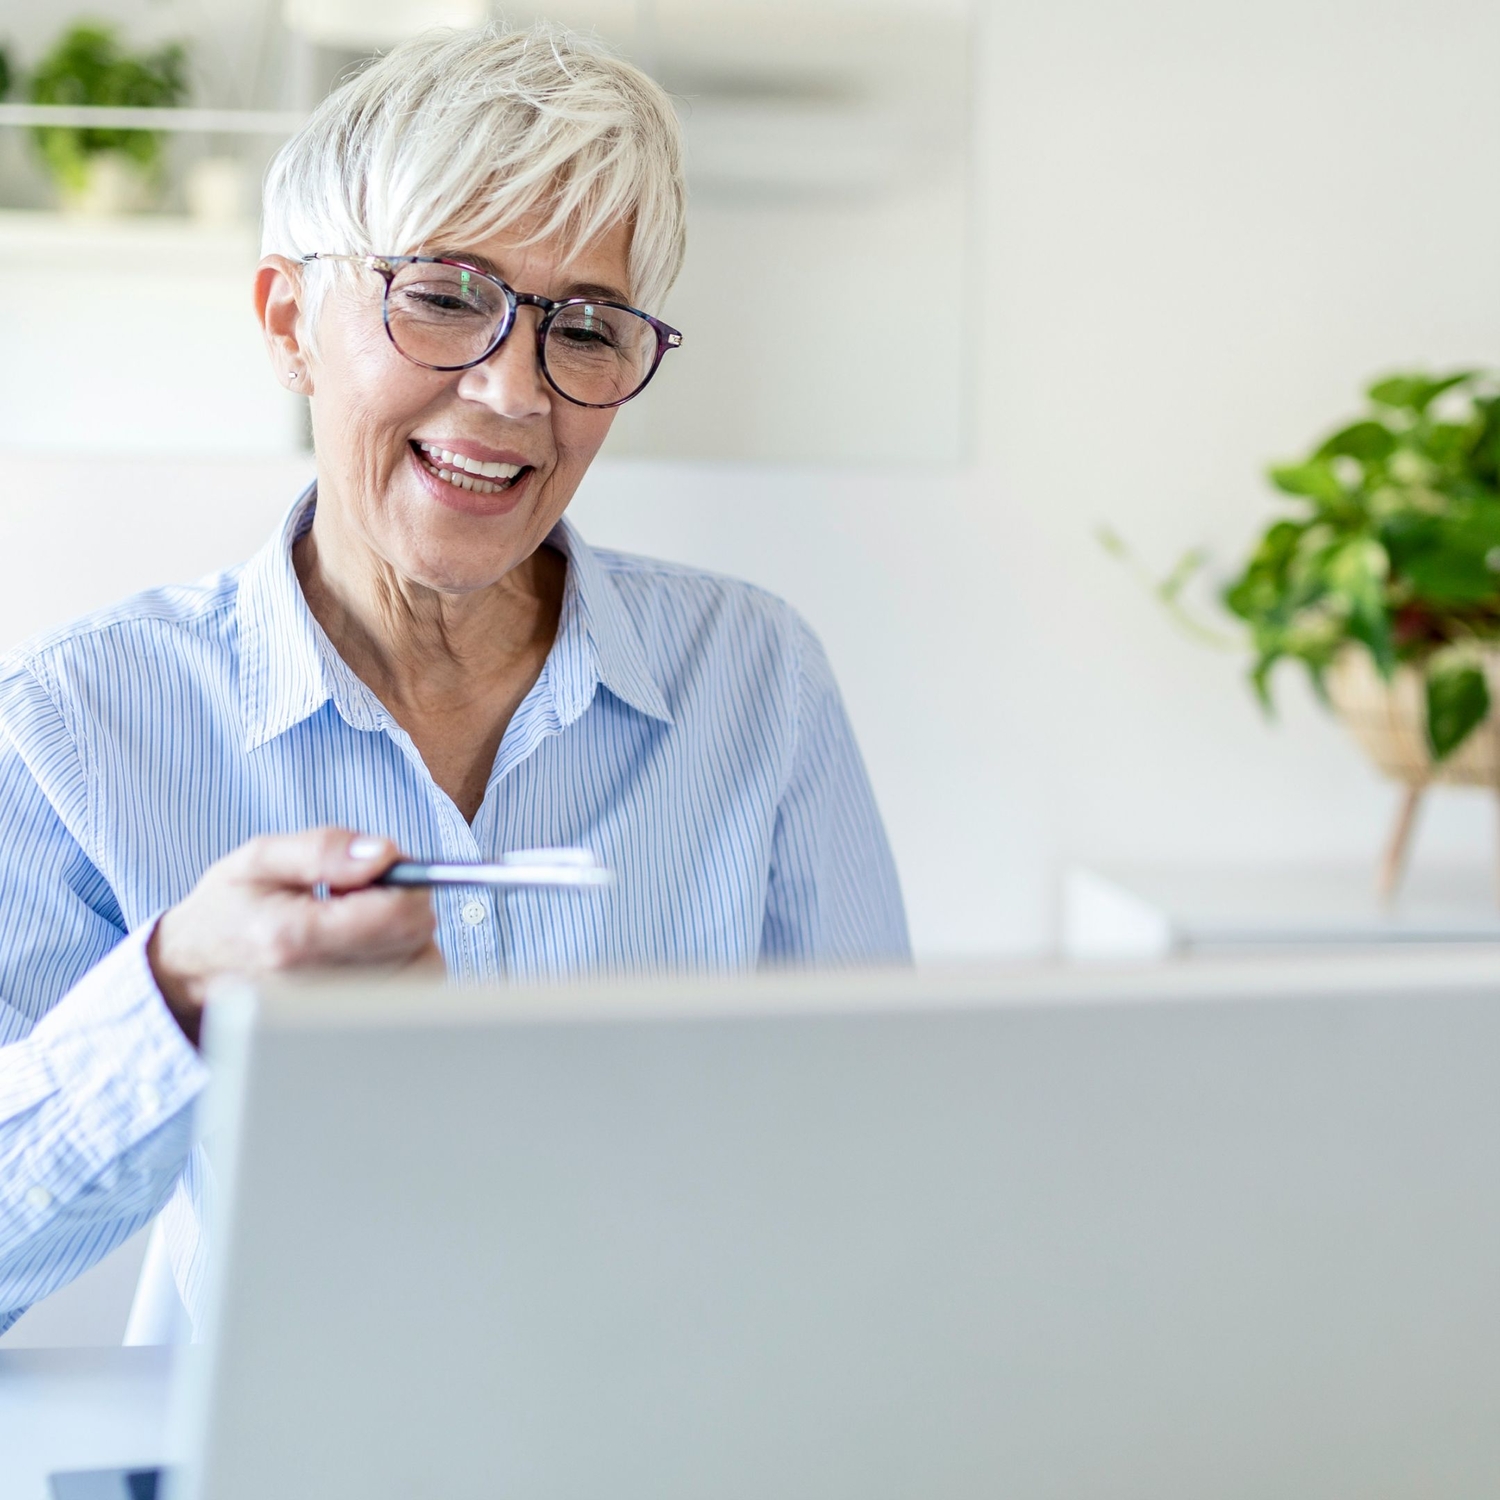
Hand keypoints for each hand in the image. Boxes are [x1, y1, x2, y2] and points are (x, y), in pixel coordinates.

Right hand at [148, 827, 440, 1044]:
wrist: (193, 970)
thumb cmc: (229, 909)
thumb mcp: (261, 858)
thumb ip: (325, 848)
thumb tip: (384, 853)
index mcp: (293, 938)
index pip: (396, 914)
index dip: (406, 880)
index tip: (382, 869)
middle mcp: (317, 986)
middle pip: (416, 940)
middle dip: (405, 905)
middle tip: (363, 896)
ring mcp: (335, 1016)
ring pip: (422, 966)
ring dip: (407, 937)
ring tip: (360, 926)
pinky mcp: (349, 1028)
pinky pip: (411, 990)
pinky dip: (405, 963)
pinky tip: (368, 952)